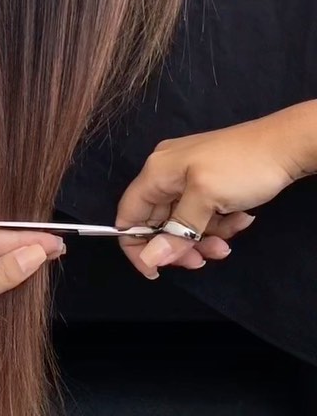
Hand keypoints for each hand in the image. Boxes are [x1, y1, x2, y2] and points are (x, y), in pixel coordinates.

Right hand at [115, 108, 310, 277]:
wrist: (286, 144)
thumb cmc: (242, 166)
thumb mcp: (207, 199)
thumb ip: (176, 230)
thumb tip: (150, 258)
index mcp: (157, 172)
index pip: (129, 214)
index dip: (136, 246)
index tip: (157, 270)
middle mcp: (167, 173)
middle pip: (157, 222)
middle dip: (180, 245)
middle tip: (202, 260)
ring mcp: (189, 176)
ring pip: (183, 222)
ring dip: (205, 237)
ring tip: (228, 241)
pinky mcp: (208, 181)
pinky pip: (203, 212)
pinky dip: (220, 223)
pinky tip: (241, 219)